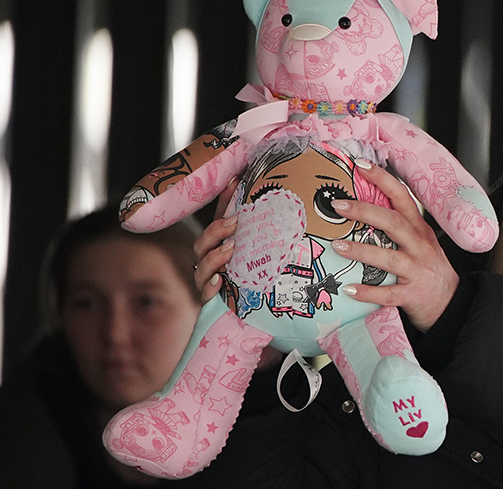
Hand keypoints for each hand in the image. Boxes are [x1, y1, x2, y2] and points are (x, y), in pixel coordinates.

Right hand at [193, 177, 282, 370]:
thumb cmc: (257, 285)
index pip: (219, 218)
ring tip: (231, 249)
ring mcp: (208, 280)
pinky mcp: (210, 300)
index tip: (235, 180)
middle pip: (203, 240)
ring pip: (201, 263)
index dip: (223, 199)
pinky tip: (221, 280)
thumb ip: (273, 238)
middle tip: (237, 221)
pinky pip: (205, 292)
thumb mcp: (266, 259)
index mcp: (223, 245)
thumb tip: (300, 210)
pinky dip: (211, 285)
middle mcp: (211, 261)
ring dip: (215, 254)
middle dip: (218, 228)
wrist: (246, 323)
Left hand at [329, 160, 458, 332]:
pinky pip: (388, 293)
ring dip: (362, 251)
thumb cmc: (428, 267)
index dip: (382, 179)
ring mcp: (416, 270)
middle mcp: (419, 245)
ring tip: (338, 246)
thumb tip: (362, 206)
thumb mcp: (419, 239)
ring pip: (389, 258)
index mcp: (418, 228)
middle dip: (365, 211)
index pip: (402, 196)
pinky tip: (350, 289)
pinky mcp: (412, 294)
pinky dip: (369, 292)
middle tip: (339, 205)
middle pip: (393, 222)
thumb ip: (397, 224)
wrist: (450, 301)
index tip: (360, 166)